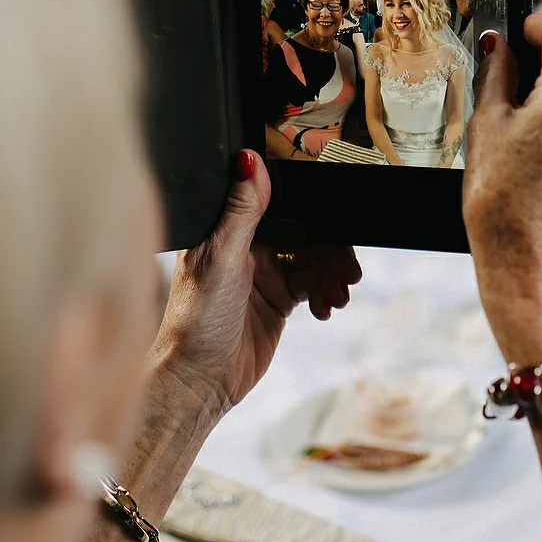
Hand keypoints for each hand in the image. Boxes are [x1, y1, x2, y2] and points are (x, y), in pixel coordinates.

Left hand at [152, 151, 360, 413]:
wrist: (198, 382)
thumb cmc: (193, 322)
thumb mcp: (220, 259)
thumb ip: (240, 211)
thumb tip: (249, 159)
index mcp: (226, 227)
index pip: (278, 202)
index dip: (310, 209)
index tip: (337, 218)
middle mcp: (246, 245)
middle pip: (304, 231)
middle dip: (331, 248)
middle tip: (348, 268)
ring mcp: (263, 272)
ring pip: (313, 258)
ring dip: (332, 273)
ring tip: (339, 294)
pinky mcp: (277, 299)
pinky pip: (313, 285)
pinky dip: (326, 292)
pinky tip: (327, 307)